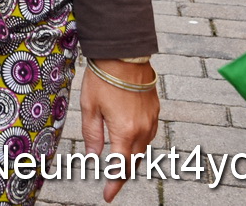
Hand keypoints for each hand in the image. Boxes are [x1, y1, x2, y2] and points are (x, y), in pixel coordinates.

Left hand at [80, 59, 159, 201]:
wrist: (125, 54)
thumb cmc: (103, 78)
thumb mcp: (89, 107)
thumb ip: (92, 135)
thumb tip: (92, 157)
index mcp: (124, 132)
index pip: (120, 167)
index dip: (114, 184)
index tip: (108, 196)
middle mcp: (142, 130)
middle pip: (134, 162)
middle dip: (123, 175)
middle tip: (111, 184)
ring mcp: (152, 121)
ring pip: (144, 150)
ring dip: (132, 159)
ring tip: (119, 166)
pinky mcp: (156, 111)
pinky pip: (149, 135)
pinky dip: (139, 144)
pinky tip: (130, 142)